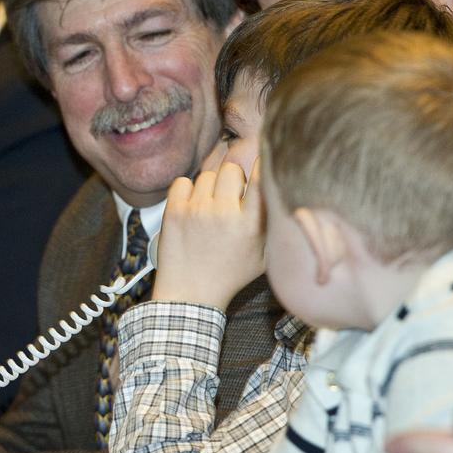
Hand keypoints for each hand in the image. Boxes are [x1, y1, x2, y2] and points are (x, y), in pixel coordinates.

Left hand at [151, 160, 263, 308]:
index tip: (261, 159)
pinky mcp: (174, 212)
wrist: (191, 294)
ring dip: (209, 188)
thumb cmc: (230, 275)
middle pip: (231, 169)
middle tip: (229, 198)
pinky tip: (191, 207)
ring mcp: (197, 211)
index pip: (260, 179)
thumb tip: (279, 191)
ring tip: (208, 209)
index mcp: (250, 224)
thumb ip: (271, 224)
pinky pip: (182, 182)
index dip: (262, 163)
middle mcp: (223, 213)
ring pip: (206, 176)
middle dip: (232, 180)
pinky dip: (186, 190)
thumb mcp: (264, 256)